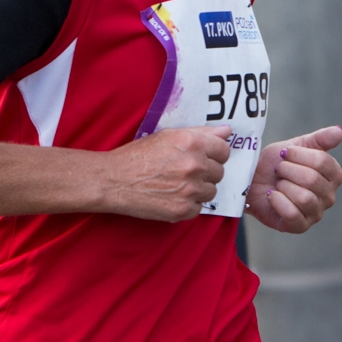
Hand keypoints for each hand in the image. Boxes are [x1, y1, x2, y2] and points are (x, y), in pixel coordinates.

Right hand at [101, 126, 231, 221]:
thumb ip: (200, 132)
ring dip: (199, 189)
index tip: (205, 156)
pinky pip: (199, 207)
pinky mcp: (183, 210)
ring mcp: (190, 190)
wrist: (114, 180)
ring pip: (211, 191)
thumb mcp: (167, 136)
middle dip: (206, 172)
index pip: (224, 150)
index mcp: (191, 143)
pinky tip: (172, 196)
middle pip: (219, 172)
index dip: (215, 153)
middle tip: (184, 171)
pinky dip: (189, 204)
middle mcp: (194, 166)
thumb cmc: (138, 156)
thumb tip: (226, 131)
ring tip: (177, 184)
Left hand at [245, 126, 341, 233]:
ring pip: (304, 198)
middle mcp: (329, 196)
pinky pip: (292, 214)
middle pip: (312, 180)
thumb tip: (340, 131)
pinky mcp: (300, 226)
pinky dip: (277, 201)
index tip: (285, 154)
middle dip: (288, 171)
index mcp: (333, 175)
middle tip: (279, 170)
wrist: (253, 180)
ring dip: (283, 186)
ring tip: (277, 184)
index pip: (323, 162)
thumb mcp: (296, 145)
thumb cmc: (277, 163)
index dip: (299, 155)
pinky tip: (272, 195)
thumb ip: (320, 139)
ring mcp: (316, 213)